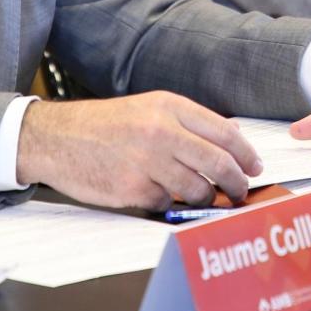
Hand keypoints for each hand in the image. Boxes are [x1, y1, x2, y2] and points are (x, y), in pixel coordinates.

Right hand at [15, 92, 261, 209]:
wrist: (56, 138)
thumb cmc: (104, 125)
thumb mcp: (148, 109)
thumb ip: (188, 122)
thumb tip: (231, 137)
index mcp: (169, 106)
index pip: (224, 132)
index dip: (246, 153)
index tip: (254, 166)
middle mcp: (162, 131)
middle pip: (219, 163)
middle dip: (237, 182)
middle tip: (240, 191)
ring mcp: (147, 161)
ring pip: (197, 189)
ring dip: (204, 197)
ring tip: (200, 196)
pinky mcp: (132, 188)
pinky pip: (166, 203)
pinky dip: (166, 202)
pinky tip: (156, 193)